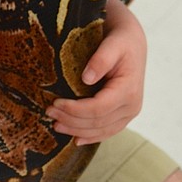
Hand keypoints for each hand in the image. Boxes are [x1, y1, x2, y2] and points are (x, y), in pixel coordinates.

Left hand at [46, 0, 146, 144]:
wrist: (132, 44)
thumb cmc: (121, 42)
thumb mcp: (113, 44)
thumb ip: (101, 59)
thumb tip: (86, 78)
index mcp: (129, 90)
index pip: (98, 108)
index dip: (75, 109)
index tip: (55, 103)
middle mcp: (132, 106)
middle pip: (97, 122)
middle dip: (70, 120)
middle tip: (48, 112)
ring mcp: (129, 114)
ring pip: (100, 130)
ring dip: (76, 130)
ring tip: (55, 125)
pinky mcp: (123, 116)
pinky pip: (106, 131)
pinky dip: (90, 137)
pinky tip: (76, 139)